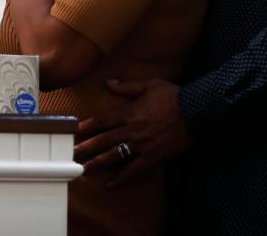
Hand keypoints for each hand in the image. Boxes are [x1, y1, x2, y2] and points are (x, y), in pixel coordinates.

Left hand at [74, 78, 194, 186]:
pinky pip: (134, 170)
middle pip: (103, 140)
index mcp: (128, 112)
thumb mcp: (149, 84)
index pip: (101, 121)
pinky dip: (121, 178)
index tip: (73, 132)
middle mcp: (131, 130)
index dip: (86, 126)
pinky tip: (110, 184)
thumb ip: (126, 86)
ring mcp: (141, 145)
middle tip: (70, 154)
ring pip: (114, 156)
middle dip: (85, 147)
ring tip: (82, 170)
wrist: (196, 111)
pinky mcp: (152, 156)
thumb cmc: (173, 96)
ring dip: (97, 163)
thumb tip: (108, 82)